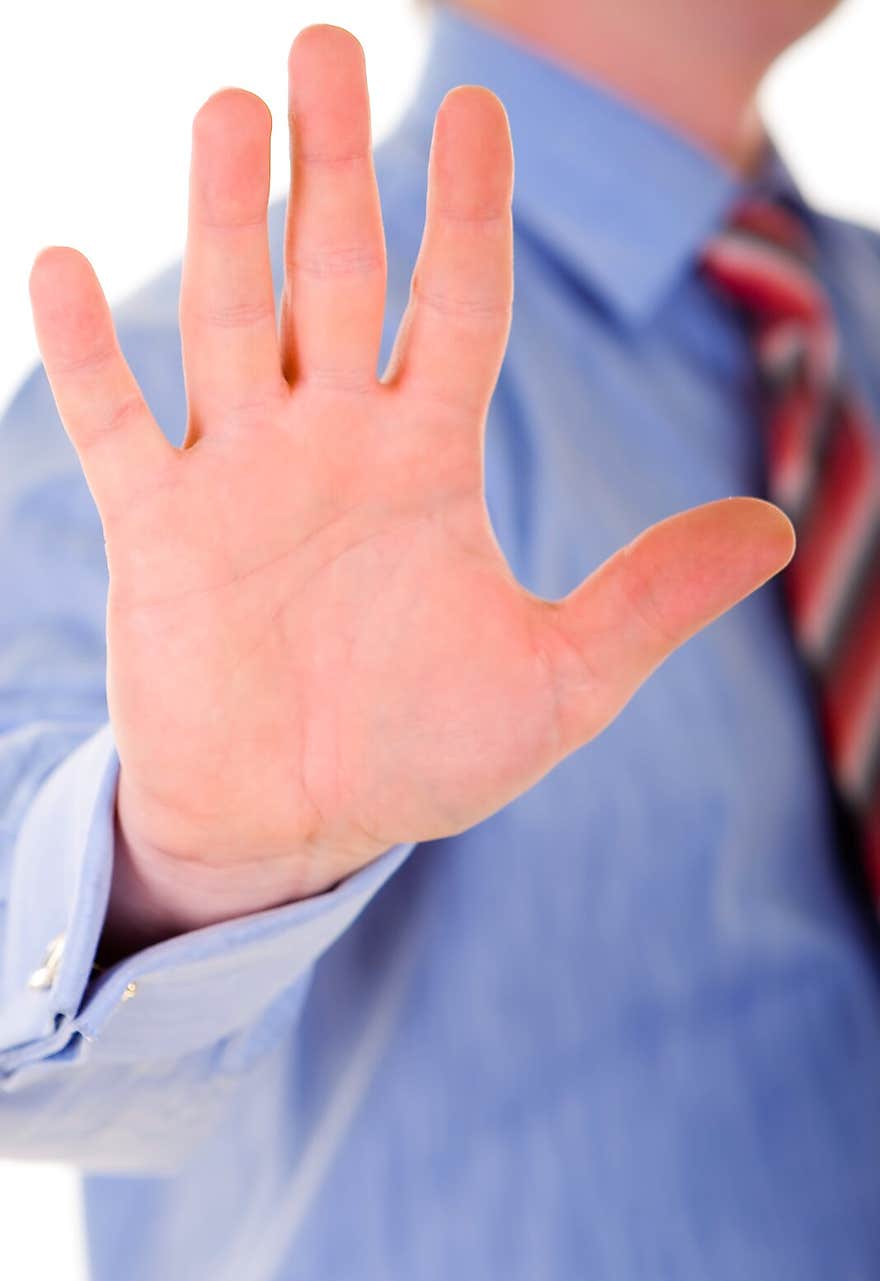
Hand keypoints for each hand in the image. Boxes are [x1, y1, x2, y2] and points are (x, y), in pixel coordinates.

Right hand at [28, 26, 793, 936]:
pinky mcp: (156, 532)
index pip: (456, 306)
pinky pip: (117, 426)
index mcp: (428, 458)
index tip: (481, 111)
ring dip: (226, 221)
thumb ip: (648, 601)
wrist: (302, 825)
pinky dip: (91, 355)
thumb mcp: (559, 683)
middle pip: (334, 278)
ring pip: (229, 322)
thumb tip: (776, 531)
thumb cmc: (424, 753)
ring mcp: (238, 478)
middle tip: (322, 46)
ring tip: (230, 110)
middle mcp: (332, 444)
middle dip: (332, 170)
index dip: (467, 212)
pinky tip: (62, 266)